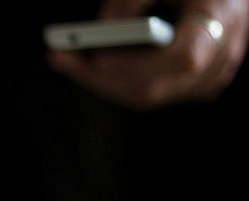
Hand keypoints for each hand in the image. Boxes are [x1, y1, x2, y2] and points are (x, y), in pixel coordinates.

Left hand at [47, 0, 248, 109]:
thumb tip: (103, 29)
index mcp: (222, 21)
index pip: (185, 58)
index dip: (139, 64)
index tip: (99, 57)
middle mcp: (221, 58)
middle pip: (153, 87)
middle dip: (100, 75)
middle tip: (60, 56)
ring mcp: (207, 79)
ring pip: (144, 96)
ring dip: (100, 80)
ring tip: (64, 57)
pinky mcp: (191, 88)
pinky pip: (146, 94)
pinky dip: (114, 81)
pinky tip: (86, 63)